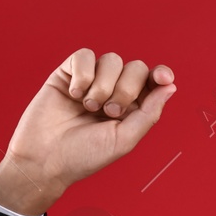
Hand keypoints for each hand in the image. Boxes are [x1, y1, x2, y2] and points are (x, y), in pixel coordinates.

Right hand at [0, 49, 177, 213]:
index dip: (159, 74)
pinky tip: (74, 95)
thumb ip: (149, 113)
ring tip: (88, 108)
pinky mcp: (68, 73)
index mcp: (131, 108)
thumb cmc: (83, 156)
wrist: (44, 159)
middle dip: (125, 89)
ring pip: (111, 59)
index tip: (162, 77)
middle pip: (135, 67)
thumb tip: (171, 87)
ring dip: (102, 86)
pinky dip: (83, 75)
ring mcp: (91, 80)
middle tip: (108, 112)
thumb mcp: (124, 140)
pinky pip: (85, 56)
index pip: (151, 81)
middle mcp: (113, 91)